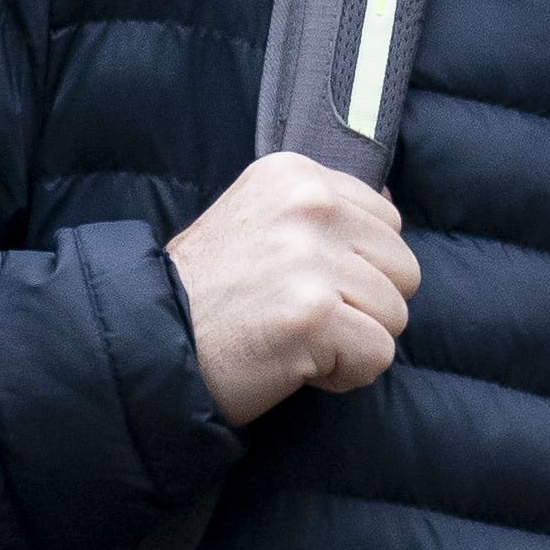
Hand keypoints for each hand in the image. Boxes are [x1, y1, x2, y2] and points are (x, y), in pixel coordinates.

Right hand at [165, 152, 420, 425]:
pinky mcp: (315, 314)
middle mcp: (308, 205)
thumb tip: (390, 201)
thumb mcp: (260, 220)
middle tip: (299, 317)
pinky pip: (378, 356)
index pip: (387, 222)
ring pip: (395, 315)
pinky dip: (344, 374)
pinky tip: (296, 363)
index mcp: (295, 175)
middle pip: (402, 268)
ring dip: (352, 341)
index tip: (301, 284)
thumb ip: (322, 211)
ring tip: (293, 337)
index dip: (355, 268)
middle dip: (363, 305)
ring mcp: (311, 259)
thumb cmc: (207, 293)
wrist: (147, 344)